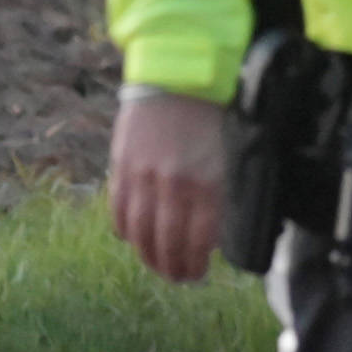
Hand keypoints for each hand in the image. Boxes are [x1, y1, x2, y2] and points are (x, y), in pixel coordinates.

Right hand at [110, 91, 226, 281]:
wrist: (178, 74)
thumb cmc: (213, 113)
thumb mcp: (231, 153)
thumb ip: (223, 192)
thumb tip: (217, 231)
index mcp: (209, 183)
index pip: (200, 240)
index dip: (196, 264)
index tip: (197, 274)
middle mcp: (175, 185)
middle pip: (169, 243)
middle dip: (172, 267)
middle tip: (176, 278)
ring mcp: (145, 178)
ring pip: (141, 233)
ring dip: (147, 256)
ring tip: (155, 265)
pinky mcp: (123, 168)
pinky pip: (120, 212)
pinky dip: (126, 230)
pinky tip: (133, 238)